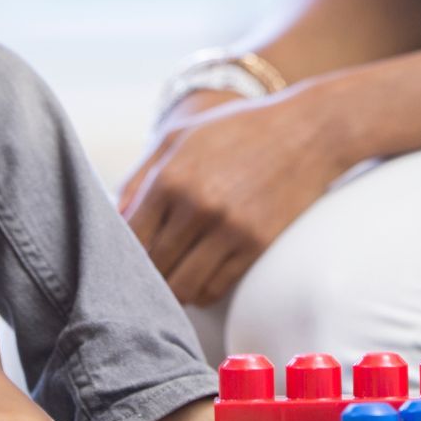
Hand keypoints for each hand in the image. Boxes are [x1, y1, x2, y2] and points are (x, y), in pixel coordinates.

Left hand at [118, 89, 354, 305]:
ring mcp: (229, 229)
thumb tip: (112, 221)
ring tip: (174, 278)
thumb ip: (139, 176)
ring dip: (174, 289)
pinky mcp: (256, 245)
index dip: (121, 255)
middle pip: (153, 267)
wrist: (307, 131)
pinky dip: (203, 289)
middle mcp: (196, 206)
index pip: (129, 239)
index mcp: (170, 177)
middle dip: (146, 275)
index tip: (123, 260)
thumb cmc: (237, 130)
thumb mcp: (179, 137)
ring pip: (182, 287)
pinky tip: (202, 275)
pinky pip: (215, 288)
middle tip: (146, 276)